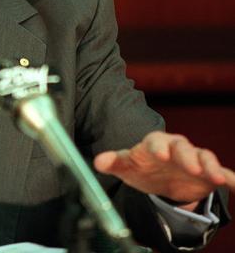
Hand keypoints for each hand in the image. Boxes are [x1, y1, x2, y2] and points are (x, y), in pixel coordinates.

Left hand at [94, 131, 234, 208]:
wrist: (158, 177)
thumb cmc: (141, 166)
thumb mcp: (126, 165)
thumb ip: (113, 162)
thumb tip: (98, 162)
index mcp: (154, 143)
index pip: (156, 141)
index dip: (158, 147)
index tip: (160, 156)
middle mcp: (176, 148)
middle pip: (183, 148)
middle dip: (188, 157)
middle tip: (193, 168)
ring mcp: (193, 159)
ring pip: (204, 158)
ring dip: (210, 167)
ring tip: (217, 178)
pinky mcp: (207, 172)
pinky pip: (222, 172)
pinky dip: (230, 177)